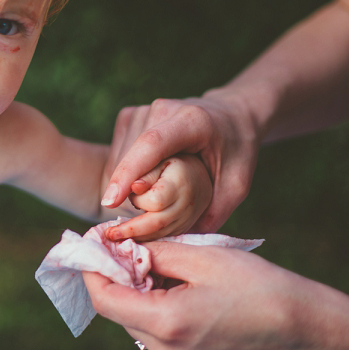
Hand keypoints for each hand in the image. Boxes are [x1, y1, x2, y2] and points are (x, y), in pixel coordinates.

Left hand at [82, 241, 308, 349]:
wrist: (306, 328)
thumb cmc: (259, 287)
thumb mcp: (202, 257)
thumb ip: (154, 252)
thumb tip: (121, 245)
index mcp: (166, 324)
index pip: (104, 298)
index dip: (91, 268)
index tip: (89, 241)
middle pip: (117, 309)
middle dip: (113, 273)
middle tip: (119, 241)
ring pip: (135, 318)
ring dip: (134, 287)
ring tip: (151, 257)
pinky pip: (155, 329)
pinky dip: (152, 302)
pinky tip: (170, 279)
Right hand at [102, 93, 260, 231]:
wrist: (231, 114)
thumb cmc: (236, 150)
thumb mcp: (237, 184)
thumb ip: (213, 212)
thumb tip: (182, 241)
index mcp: (192, 121)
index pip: (152, 144)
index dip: (128, 172)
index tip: (111, 201)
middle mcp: (163, 109)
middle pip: (132, 156)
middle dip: (131, 190)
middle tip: (147, 213)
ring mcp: (144, 109)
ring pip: (120, 156)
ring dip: (127, 182)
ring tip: (154, 191)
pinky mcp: (131, 114)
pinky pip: (118, 150)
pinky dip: (125, 171)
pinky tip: (147, 176)